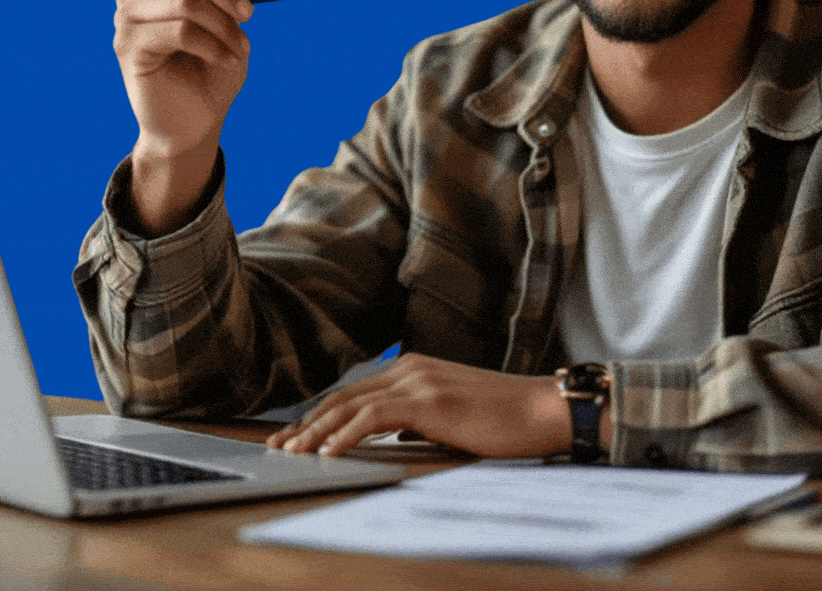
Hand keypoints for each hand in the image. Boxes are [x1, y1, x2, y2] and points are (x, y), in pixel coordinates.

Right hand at [113, 0, 252, 231]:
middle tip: (248, 13)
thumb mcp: (228, 23)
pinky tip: (225, 58)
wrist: (196, 121)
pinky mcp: (130, 48)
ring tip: (241, 45)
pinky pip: (179, 32)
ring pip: (183, 2)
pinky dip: (212, 44)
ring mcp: (128, 20)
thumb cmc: (213, 67)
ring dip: (223, 25)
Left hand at [265, 354, 571, 458]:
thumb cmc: (504, 417)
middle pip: (344, 396)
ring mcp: (419, 381)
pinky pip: (374, 418)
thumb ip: (420, 419)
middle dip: (308, 423)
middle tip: (280, 447)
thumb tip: (395, 437)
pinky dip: (344, 435)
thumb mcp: (452, 414)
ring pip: (351, 406)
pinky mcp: (428, 400)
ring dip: (316, 431)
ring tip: (291, 453)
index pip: (355, 392)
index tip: (297, 436)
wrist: (541, 409)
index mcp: (415, 368)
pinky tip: (327, 453)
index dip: (322, 415)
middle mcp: (411, 368)